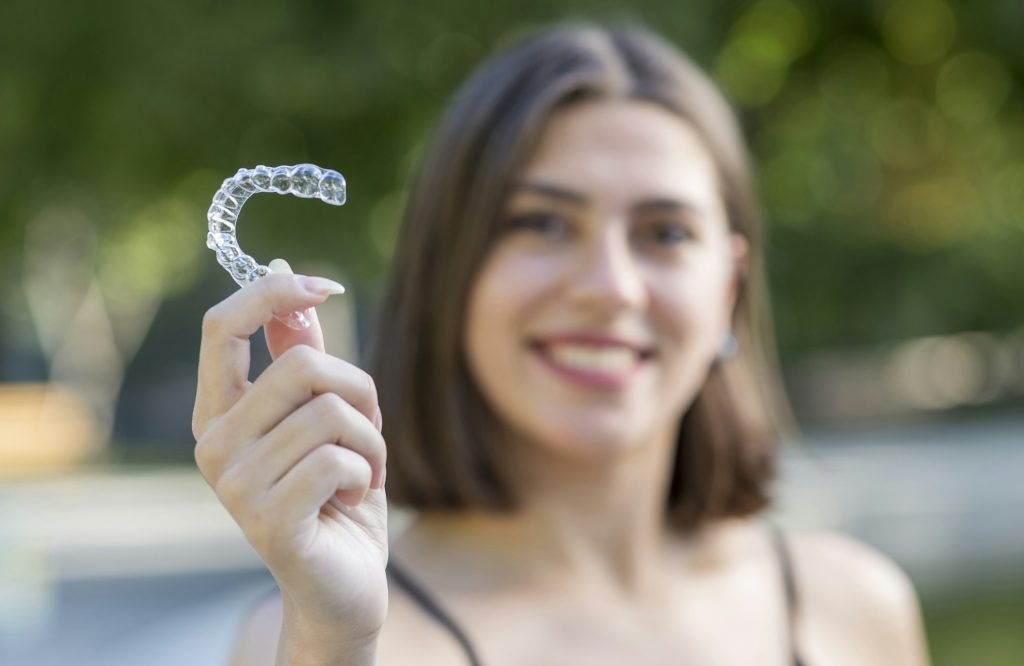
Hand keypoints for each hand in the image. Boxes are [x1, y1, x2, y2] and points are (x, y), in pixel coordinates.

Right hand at [192, 259, 387, 643]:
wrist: (343, 585)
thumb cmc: (336, 495)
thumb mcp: (323, 416)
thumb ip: (298, 352)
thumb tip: (280, 268)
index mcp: (219, 414)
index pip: (222, 326)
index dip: (273, 292)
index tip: (324, 285)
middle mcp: (213, 445)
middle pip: (301, 365)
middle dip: (360, 391)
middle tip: (369, 431)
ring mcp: (234, 486)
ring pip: (331, 414)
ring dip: (372, 443)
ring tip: (365, 474)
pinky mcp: (266, 520)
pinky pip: (339, 460)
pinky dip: (368, 474)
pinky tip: (355, 500)